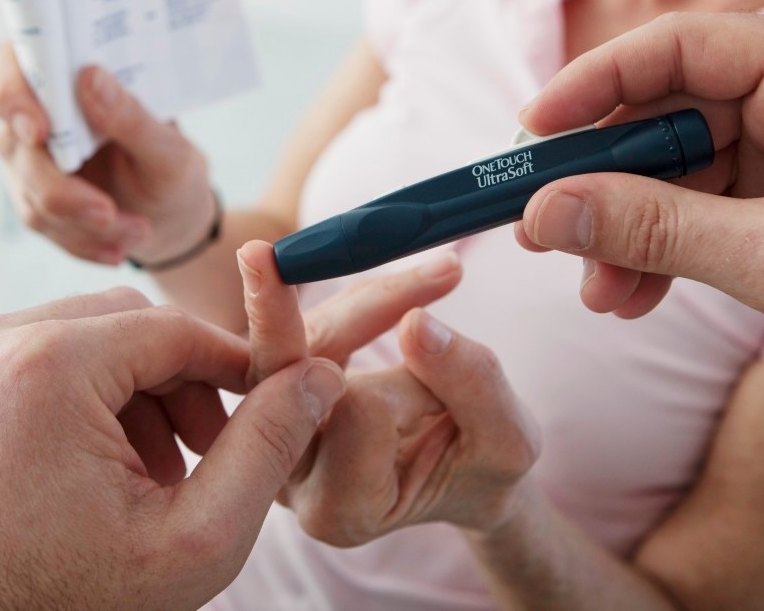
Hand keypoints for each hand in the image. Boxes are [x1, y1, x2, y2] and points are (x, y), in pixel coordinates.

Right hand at [0, 43, 215, 265]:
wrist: (170, 217)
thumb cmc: (171, 170)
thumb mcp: (170, 149)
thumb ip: (132, 116)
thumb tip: (91, 77)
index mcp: (67, 79)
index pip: (9, 65)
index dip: (12, 93)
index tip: (39, 130)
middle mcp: (37, 115)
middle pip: (17, 145)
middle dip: (62, 190)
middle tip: (108, 213)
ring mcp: (28, 159)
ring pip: (32, 194)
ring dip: (86, 223)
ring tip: (139, 231)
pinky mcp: (32, 199)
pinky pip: (44, 223)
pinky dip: (83, 241)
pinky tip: (116, 248)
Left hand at [0, 287, 344, 610]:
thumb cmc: (61, 609)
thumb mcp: (192, 542)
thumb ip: (267, 448)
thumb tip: (317, 373)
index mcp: (42, 366)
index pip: (173, 327)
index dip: (230, 364)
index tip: (262, 403)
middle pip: (121, 323)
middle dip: (175, 380)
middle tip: (201, 450)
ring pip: (70, 335)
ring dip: (120, 387)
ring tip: (141, 469)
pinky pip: (17, 358)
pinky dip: (62, 394)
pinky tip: (80, 465)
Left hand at [239, 243, 541, 546]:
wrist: (463, 474)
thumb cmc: (484, 467)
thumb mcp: (506, 440)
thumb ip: (470, 385)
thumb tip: (416, 323)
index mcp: (342, 508)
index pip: (361, 416)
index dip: (415, 383)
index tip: (454, 386)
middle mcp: (291, 477)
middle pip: (285, 376)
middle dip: (284, 311)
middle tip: (256, 254)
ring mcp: (276, 435)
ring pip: (291, 340)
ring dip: (360, 299)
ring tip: (433, 274)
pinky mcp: (276, 394)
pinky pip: (298, 328)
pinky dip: (350, 300)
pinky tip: (393, 289)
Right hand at [515, 12, 763, 435]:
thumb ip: (653, 227)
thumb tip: (544, 210)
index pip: (679, 46)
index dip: (594, 85)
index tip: (531, 135)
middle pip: (669, 110)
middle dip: (607, 181)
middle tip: (546, 231)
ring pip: (678, 166)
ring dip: (629, 228)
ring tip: (599, 291)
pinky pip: (703, 204)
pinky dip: (663, 248)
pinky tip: (633, 295)